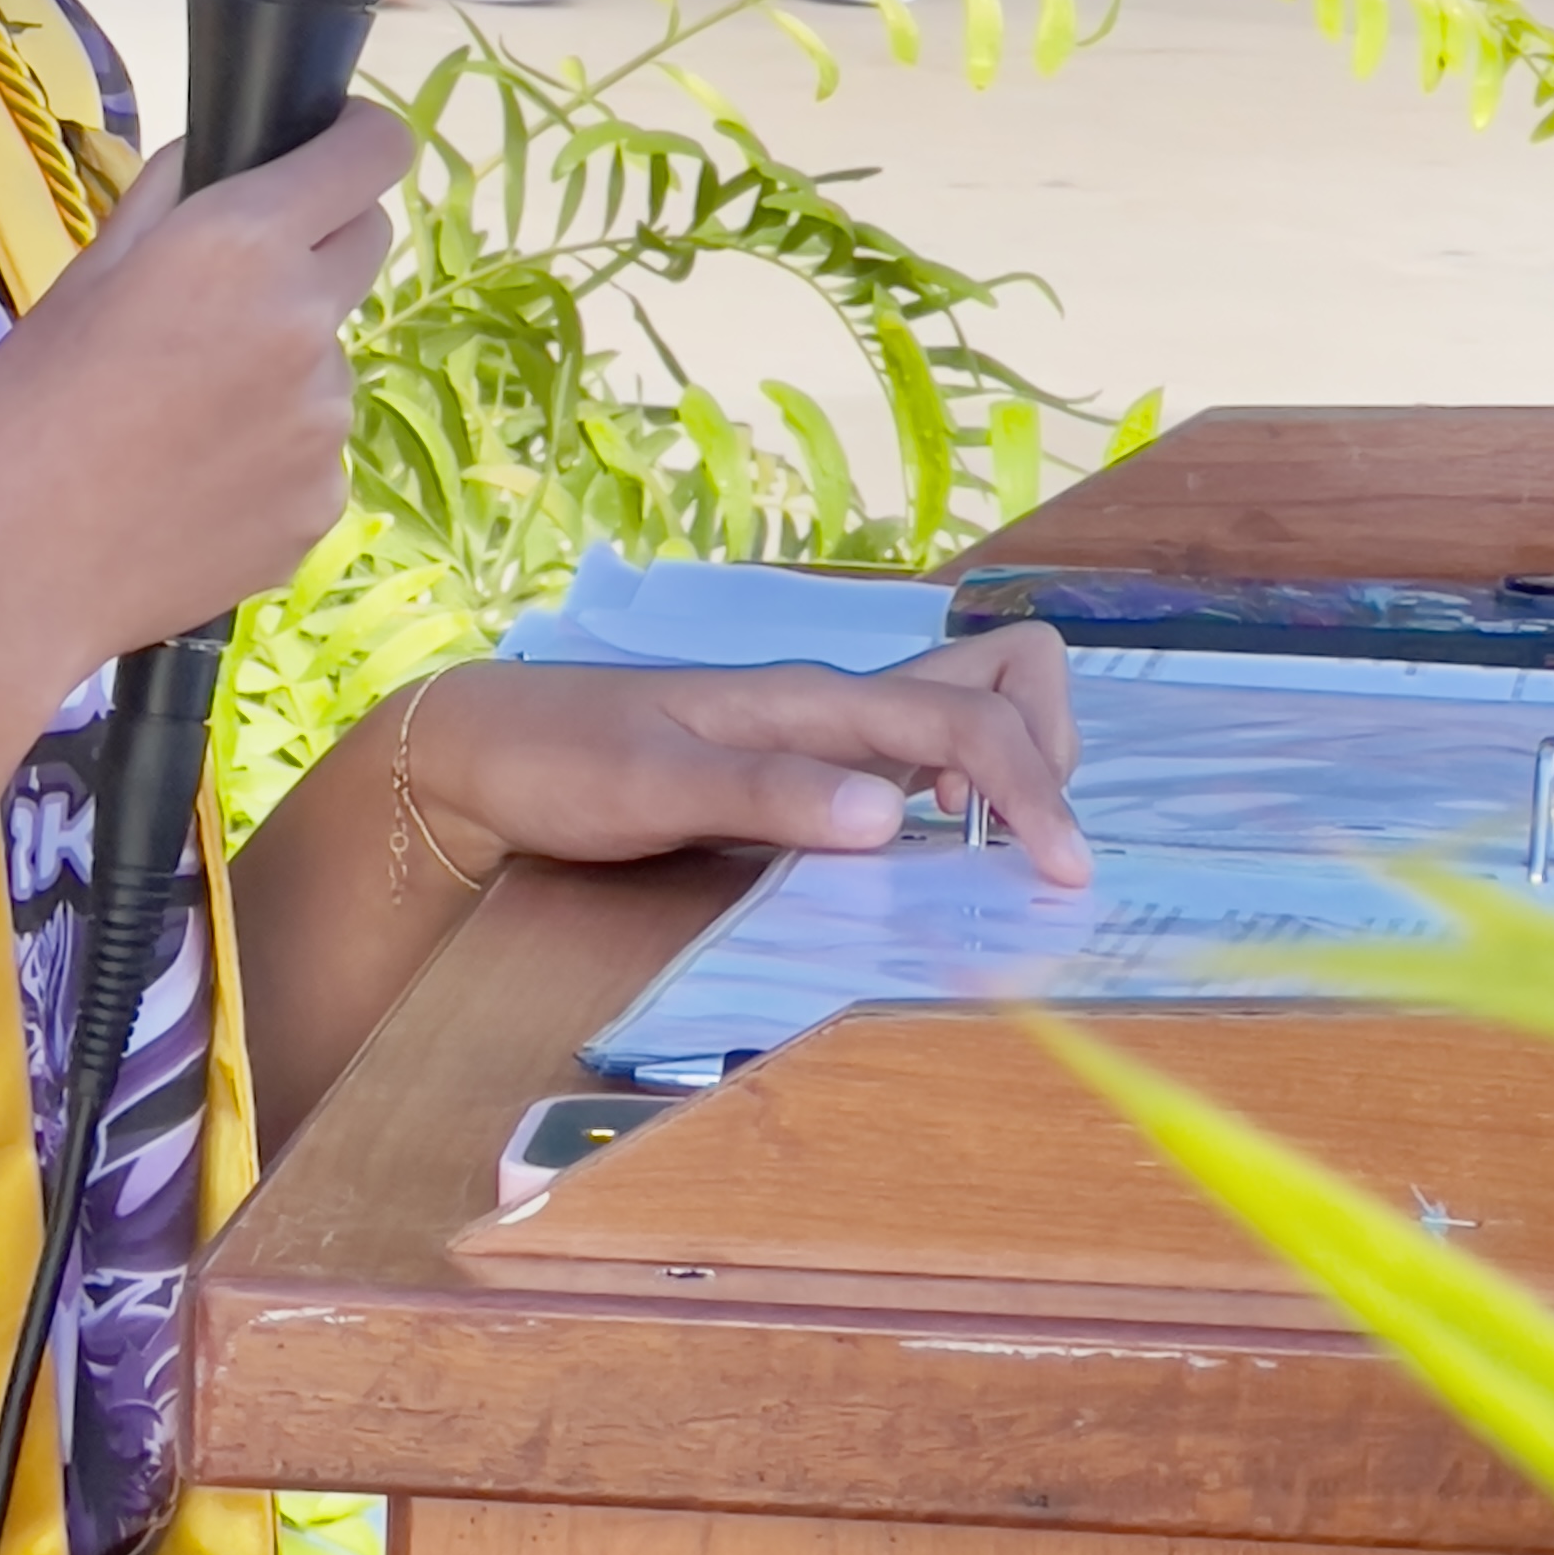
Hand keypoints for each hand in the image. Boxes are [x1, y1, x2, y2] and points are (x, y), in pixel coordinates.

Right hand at [0, 106, 408, 674]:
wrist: (7, 577)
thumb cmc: (18, 414)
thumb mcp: (81, 277)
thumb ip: (169, 200)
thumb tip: (218, 155)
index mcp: (245, 243)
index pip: (374, 153)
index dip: (358, 139)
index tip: (333, 147)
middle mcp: (307, 323)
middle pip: (366, 242)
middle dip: (317, 241)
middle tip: (227, 288)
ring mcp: (326, 422)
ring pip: (328, 354)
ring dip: (282, 360)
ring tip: (178, 414)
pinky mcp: (323, 503)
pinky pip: (312, 445)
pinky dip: (269, 449)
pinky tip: (189, 480)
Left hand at [397, 626, 1090, 890]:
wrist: (487, 748)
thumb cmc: (562, 760)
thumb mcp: (654, 786)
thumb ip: (769, 794)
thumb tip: (891, 813)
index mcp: (813, 699)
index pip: (966, 721)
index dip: (1032, 789)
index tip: (1066, 876)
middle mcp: (835, 704)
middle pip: (1000, 678)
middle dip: (1047, 751)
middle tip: (1024, 851)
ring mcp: (825, 731)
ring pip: (968, 711)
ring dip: (1012, 769)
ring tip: (991, 857)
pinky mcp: (807, 765)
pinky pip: (920, 759)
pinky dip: (964, 795)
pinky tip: (931, 855)